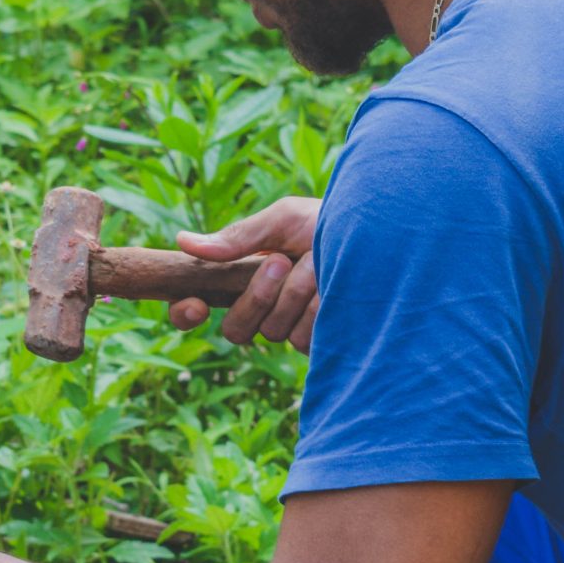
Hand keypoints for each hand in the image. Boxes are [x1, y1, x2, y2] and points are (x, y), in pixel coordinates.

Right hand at [168, 195, 321, 353]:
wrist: (381, 235)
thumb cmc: (330, 222)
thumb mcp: (282, 220)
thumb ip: (237, 237)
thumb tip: (182, 242)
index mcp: (242, 279)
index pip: (194, 310)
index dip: (184, 314)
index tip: (196, 304)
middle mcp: (263, 308)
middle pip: (235, 329)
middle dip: (256, 297)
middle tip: (281, 263)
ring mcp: (291, 328)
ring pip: (272, 332)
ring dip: (296, 295)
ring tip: (320, 266)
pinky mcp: (320, 342)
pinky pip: (303, 341)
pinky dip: (318, 311)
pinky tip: (334, 290)